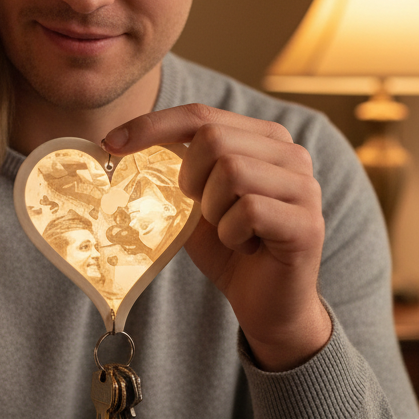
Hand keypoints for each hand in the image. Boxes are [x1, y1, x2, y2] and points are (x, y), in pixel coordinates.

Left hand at [102, 104, 330, 370]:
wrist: (267, 304)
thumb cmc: (229, 246)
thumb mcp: (193, 201)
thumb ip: (175, 168)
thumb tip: (119, 144)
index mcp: (263, 138)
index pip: (200, 114)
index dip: (153, 124)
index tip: (110, 142)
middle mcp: (291, 153)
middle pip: (214, 137)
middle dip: (190, 178)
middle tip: (199, 209)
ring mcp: (305, 186)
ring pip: (231, 172)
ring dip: (212, 210)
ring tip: (229, 230)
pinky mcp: (308, 223)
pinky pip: (248, 211)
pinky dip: (232, 234)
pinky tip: (245, 247)